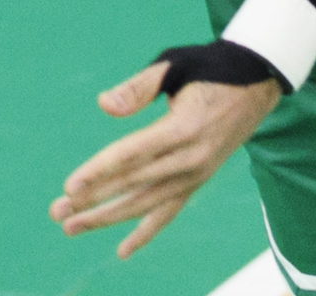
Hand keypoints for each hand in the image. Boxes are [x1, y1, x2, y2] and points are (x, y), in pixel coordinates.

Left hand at [50, 57, 278, 258]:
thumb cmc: (211, 67)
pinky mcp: (200, 180)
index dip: (100, 172)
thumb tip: (103, 104)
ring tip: (72, 227)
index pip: (133, 155)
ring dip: (108, 218)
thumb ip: (140, 87)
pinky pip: (170, 211)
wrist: (258, 82)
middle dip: (93, 200)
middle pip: (133, 184)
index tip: (70, 187)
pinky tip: (122, 251)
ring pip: (146, 204)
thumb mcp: (177, 65)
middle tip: (58, 212)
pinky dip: (147, 232)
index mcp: (184, 126)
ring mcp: (197, 174)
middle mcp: (192, 157)